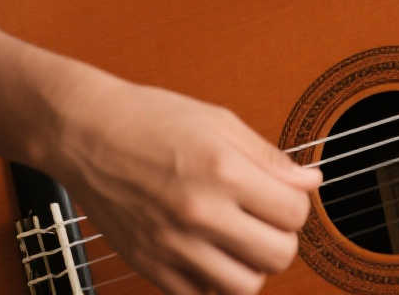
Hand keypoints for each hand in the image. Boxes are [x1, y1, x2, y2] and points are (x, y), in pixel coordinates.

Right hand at [42, 72, 322, 294]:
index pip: (295, 213)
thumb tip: (312, 181)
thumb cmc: (152, 120)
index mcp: (224, 173)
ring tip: (241, 241)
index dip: (298, 203)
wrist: (86, 134)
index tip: (284, 194)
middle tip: (267, 220)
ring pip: (244, 286)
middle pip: (278, 255)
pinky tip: (211, 253)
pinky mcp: (148, 265)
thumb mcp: (221, 123)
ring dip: (252, 266)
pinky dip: (214, 281)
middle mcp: (200, 213)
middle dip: (283, 237)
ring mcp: (172, 245)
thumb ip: (271, 158)